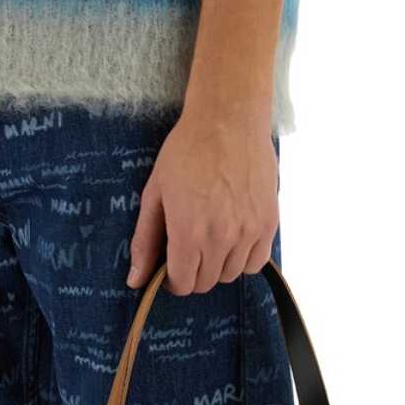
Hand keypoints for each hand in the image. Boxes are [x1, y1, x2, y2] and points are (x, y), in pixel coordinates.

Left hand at [127, 104, 277, 294]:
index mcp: (188, 233)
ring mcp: (249, 232)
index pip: (183, 284)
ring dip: (218, 266)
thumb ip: (145, 240)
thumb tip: (135, 280)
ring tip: (211, 239)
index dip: (172, 280)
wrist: (228, 120)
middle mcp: (221, 239)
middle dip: (193, 272)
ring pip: (231, 275)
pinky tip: (234, 240)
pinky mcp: (269, 222)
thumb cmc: (186, 151)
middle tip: (188, 248)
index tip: (170, 266)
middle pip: (206, 282)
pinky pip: (257, 262)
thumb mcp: (155, 193)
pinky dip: (244, 259)